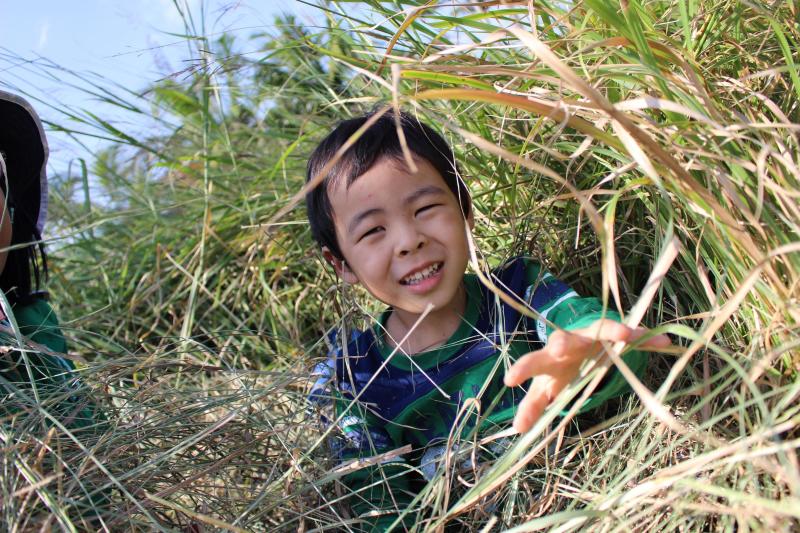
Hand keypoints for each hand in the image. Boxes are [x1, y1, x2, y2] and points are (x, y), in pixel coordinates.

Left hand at [504, 319, 671, 432]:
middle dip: (562, 344)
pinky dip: (645, 337)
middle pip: (562, 341)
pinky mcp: (613, 334)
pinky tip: (662, 340)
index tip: (509, 380)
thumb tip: (518, 430)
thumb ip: (534, 406)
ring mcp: (591, 336)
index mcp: (550, 360)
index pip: (532, 364)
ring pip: (599, 330)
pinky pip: (630, 334)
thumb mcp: (547, 388)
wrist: (578, 341)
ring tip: (626, 334)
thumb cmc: (560, 369)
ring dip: (611, 330)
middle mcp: (568, 344)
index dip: (522, 370)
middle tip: (560, 348)